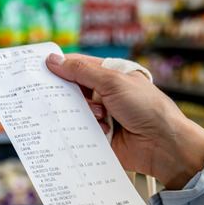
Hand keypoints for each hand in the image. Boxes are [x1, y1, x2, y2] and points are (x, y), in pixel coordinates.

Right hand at [46, 53, 203, 189]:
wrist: (162, 144)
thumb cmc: (146, 107)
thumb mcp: (113, 82)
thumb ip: (81, 71)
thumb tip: (54, 60)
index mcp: (111, 75)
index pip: (79, 66)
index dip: (61, 66)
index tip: (41, 68)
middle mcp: (105, 94)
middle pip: (73, 90)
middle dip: (66, 93)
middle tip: (54, 94)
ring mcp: (102, 116)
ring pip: (74, 111)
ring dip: (81, 113)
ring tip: (100, 116)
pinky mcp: (99, 136)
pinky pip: (79, 131)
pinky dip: (82, 130)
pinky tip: (96, 130)